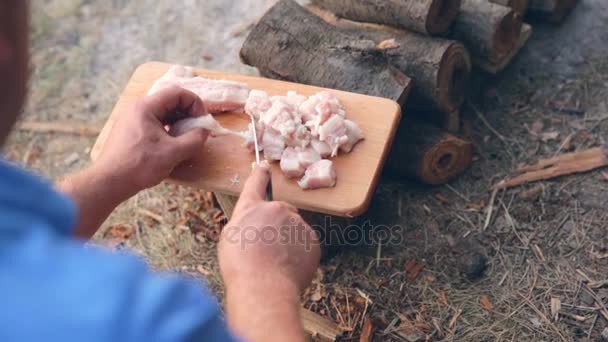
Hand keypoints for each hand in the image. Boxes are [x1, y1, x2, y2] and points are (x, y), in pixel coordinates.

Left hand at [94, 86, 208, 196]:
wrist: (109, 182)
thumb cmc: (139, 165)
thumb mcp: (173, 153)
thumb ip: (194, 140)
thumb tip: (205, 132)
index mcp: (146, 107)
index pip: (177, 93)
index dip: (195, 103)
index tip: (202, 120)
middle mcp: (138, 109)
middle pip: (170, 100)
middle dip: (188, 112)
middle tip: (198, 128)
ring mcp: (133, 119)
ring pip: (163, 112)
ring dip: (179, 121)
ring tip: (188, 137)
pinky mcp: (132, 131)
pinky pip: (155, 122)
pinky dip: (169, 128)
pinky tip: (174, 143)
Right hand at [219, 162, 320, 291]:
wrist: (264, 286)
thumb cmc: (240, 266)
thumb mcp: (230, 238)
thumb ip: (244, 223)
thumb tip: (254, 224)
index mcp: (252, 207)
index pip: (255, 184)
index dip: (259, 175)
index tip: (264, 166)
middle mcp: (277, 209)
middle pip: (281, 212)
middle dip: (276, 225)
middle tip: (266, 249)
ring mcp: (297, 224)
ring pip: (294, 230)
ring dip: (287, 242)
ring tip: (275, 263)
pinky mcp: (312, 240)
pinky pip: (306, 245)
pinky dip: (299, 254)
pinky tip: (287, 268)